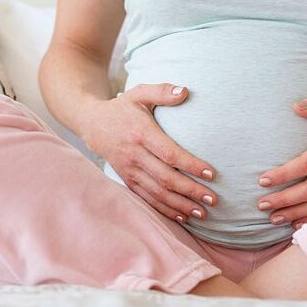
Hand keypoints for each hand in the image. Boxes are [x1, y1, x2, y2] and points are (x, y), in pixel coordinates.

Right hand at [81, 83, 215, 222]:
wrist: (92, 124)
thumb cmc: (122, 108)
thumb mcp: (139, 93)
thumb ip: (162, 91)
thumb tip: (185, 91)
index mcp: (141, 134)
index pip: (169, 154)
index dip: (191, 165)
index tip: (211, 174)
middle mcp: (134, 155)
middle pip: (166, 178)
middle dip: (191, 191)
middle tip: (214, 199)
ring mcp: (129, 170)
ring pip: (157, 193)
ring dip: (181, 205)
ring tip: (203, 213)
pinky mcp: (127, 180)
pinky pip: (147, 199)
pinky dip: (165, 209)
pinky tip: (183, 216)